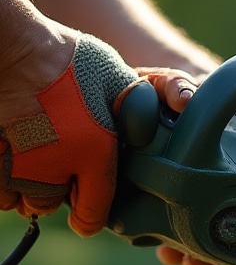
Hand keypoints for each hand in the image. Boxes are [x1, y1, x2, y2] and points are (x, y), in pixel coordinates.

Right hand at [0, 22, 140, 234]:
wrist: (9, 46)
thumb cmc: (66, 60)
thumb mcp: (117, 76)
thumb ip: (143, 101)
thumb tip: (187, 105)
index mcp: (93, 156)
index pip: (92, 215)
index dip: (89, 217)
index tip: (85, 216)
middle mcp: (54, 169)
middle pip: (49, 206)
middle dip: (54, 194)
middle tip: (56, 171)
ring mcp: (16, 166)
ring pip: (20, 199)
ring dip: (26, 188)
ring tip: (32, 163)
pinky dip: (2, 178)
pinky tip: (9, 157)